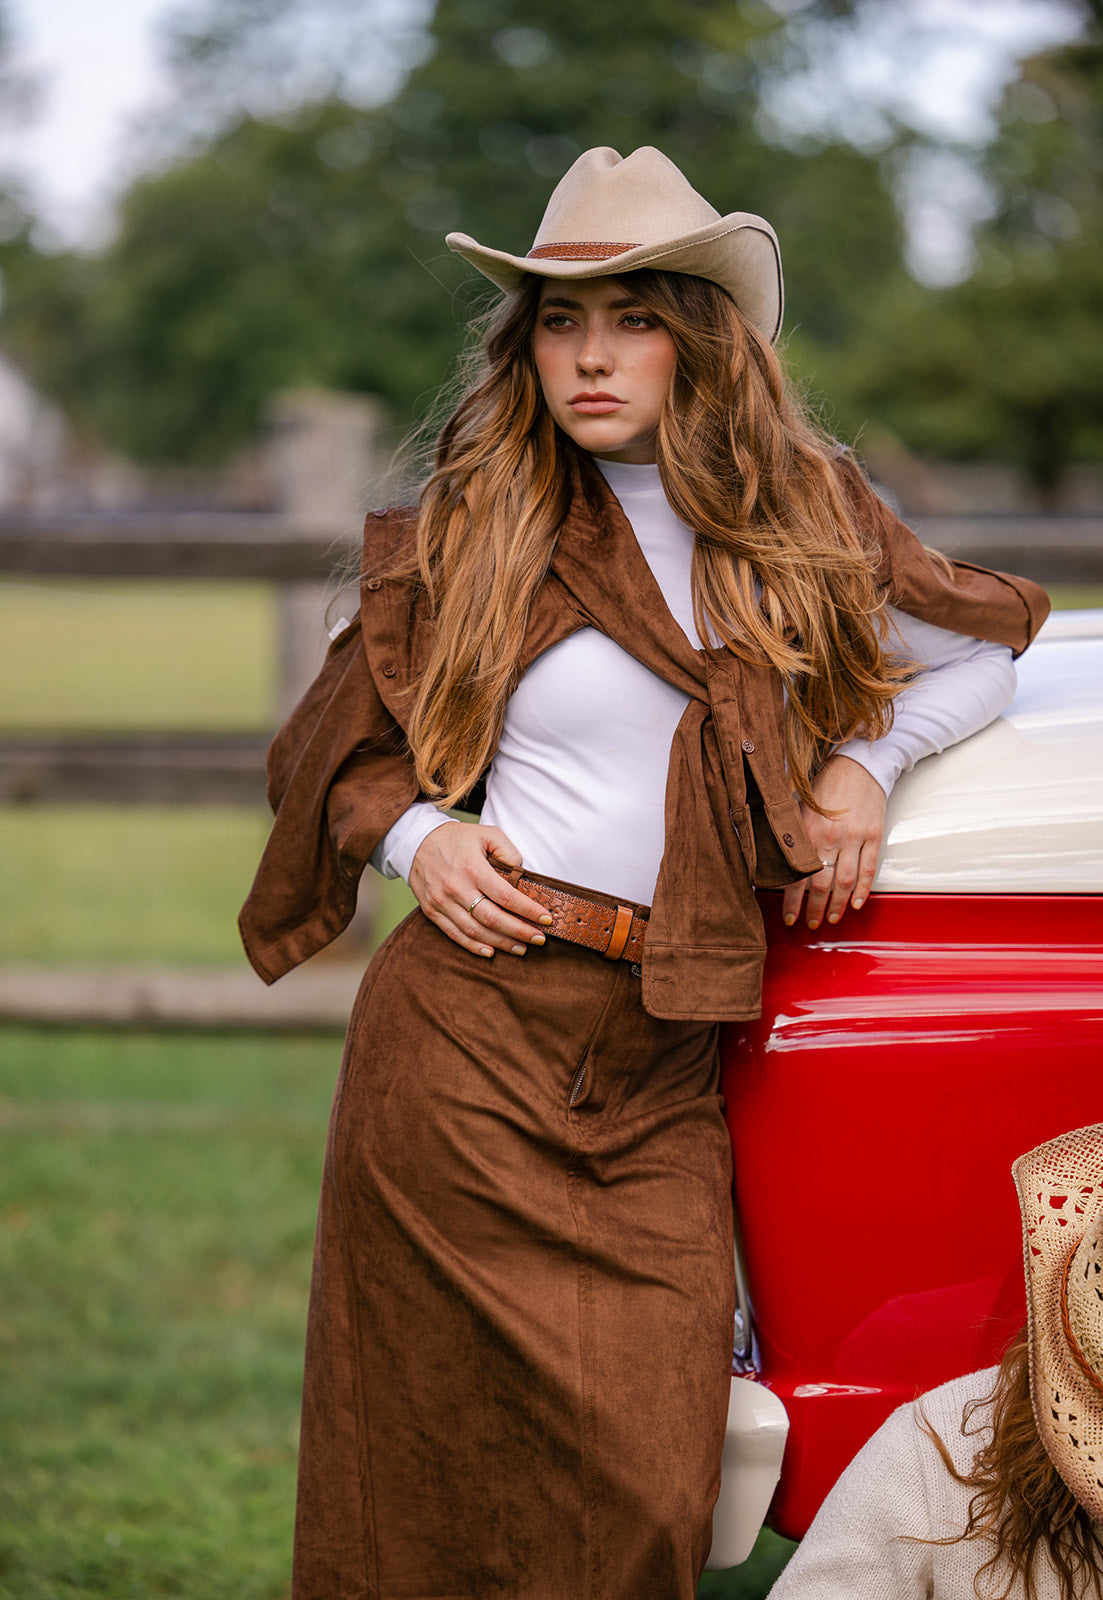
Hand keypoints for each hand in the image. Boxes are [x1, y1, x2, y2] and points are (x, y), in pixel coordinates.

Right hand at [408, 821, 552, 957]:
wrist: (416, 841)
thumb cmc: (457, 838)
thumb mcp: (486, 833)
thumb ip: (508, 851)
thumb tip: (522, 875)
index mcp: (472, 868)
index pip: (506, 896)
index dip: (529, 910)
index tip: (547, 919)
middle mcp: (456, 887)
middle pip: (493, 919)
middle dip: (520, 932)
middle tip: (540, 939)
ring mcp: (442, 902)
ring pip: (475, 931)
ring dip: (501, 943)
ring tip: (522, 948)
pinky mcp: (432, 911)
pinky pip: (455, 935)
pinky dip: (474, 947)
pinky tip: (492, 952)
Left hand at [781, 756, 886, 929]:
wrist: (857, 764)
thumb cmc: (825, 785)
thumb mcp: (799, 807)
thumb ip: (790, 834)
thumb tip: (774, 860)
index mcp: (807, 831)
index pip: (796, 876)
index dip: (792, 902)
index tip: (789, 918)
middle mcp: (830, 837)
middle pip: (821, 885)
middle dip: (814, 909)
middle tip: (810, 924)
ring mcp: (854, 838)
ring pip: (845, 882)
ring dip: (838, 905)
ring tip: (832, 918)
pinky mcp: (873, 836)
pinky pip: (869, 869)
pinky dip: (863, 890)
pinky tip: (857, 904)